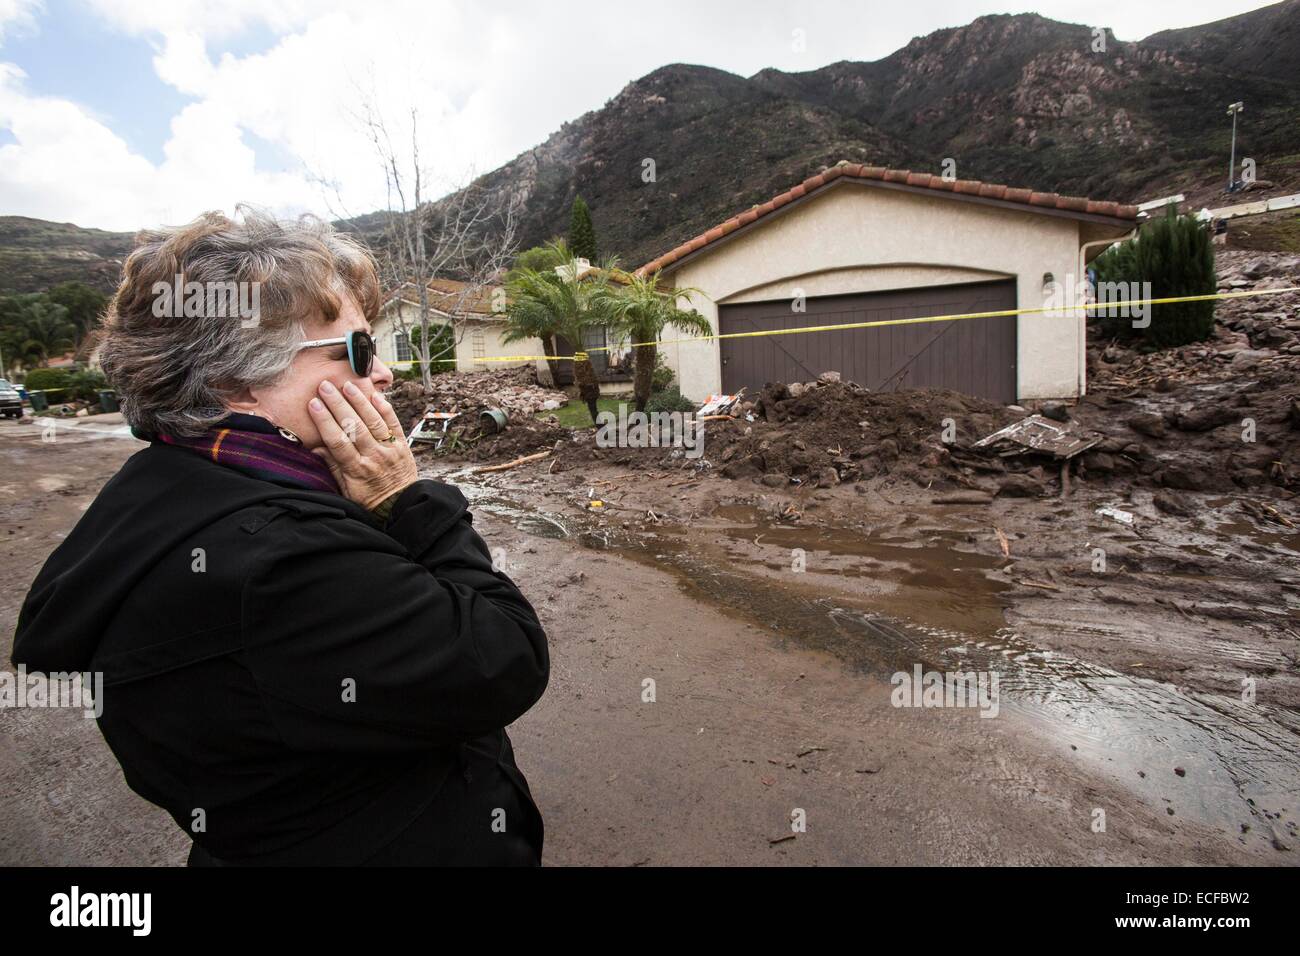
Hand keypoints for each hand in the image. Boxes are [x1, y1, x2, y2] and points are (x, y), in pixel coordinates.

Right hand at [307, 380, 417, 509]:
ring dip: (359, 401)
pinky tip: (375, 394)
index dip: (324, 421)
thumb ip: (332, 466)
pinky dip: (385, 408)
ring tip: (347, 385)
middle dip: (338, 404)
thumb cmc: (369, 498)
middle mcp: (373, 457)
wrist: (400, 504)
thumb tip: (315, 447)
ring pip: (373, 421)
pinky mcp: (402, 445)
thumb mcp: (346, 489)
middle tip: (325, 387)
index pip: (337, 440)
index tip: (313, 404)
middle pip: (353, 426)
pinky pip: (393, 423)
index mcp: (356, 469)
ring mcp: (389, 449)